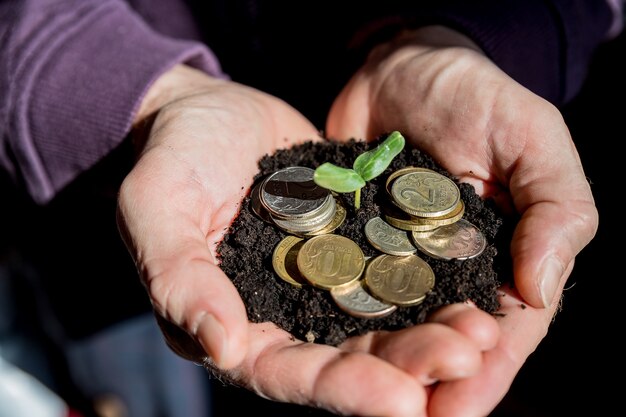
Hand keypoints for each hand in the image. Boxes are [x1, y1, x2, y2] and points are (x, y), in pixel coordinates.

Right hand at [116, 64, 500, 415]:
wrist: (202, 111)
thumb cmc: (168, 160)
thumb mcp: (156, 211)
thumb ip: (179, 279)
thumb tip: (222, 347)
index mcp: (236, 324)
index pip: (288, 373)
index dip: (345, 389)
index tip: (403, 400)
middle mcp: (284, 313)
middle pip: (349, 355)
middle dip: (407, 365)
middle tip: (466, 361)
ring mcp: (321, 277)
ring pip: (382, 317)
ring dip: (432, 329)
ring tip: (484, 330)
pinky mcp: (349, 240)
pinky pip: (392, 266)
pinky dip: (431, 278)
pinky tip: (472, 280)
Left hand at [327, 26, 597, 415]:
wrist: (400, 66)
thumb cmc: (477, 95)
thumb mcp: (533, 137)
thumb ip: (555, 208)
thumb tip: (539, 292)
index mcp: (502, 261)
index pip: (503, 331)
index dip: (486, 372)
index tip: (460, 406)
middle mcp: (444, 275)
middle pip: (439, 340)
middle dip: (427, 376)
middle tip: (408, 408)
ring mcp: (391, 264)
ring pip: (386, 326)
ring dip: (377, 362)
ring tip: (363, 392)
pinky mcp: (344, 246)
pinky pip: (337, 287)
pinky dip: (329, 316)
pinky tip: (313, 344)